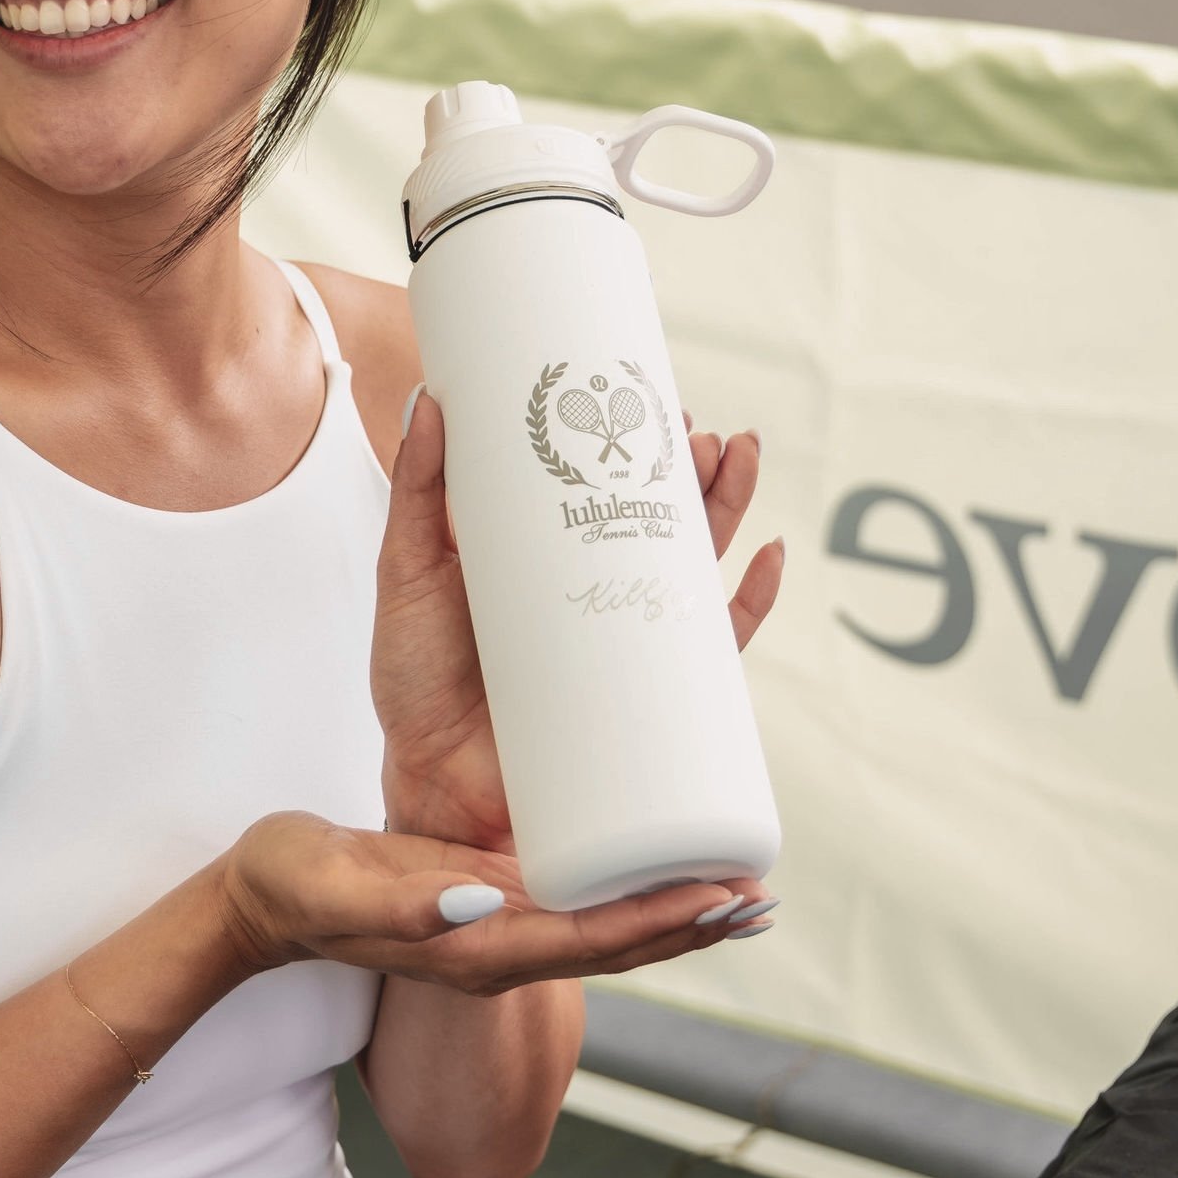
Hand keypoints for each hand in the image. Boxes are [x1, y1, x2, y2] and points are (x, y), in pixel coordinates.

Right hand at [216, 811, 765, 995]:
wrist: (263, 900)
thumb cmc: (293, 889)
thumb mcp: (337, 887)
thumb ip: (405, 905)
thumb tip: (479, 904)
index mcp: (475, 949)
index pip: (589, 946)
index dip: (660, 925)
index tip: (720, 899)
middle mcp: (501, 947)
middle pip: (618, 947)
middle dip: (693, 926)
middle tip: (762, 898)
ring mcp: (501, 926)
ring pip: (610, 930)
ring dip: (678, 913)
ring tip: (744, 890)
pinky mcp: (494, 897)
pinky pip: (583, 903)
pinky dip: (635, 891)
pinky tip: (665, 867)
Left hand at [371, 394, 785, 853]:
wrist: (431, 779)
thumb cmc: (413, 677)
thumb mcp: (408, 569)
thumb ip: (417, 491)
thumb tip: (429, 399)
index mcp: (540, 553)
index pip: (600, 485)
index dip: (633, 443)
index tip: (653, 397)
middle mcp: (589, 590)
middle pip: (659, 517)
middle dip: (692, 470)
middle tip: (702, 431)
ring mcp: (621, 639)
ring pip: (693, 567)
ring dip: (726, 510)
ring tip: (738, 457)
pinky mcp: (644, 695)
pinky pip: (715, 648)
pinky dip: (748, 603)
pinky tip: (768, 556)